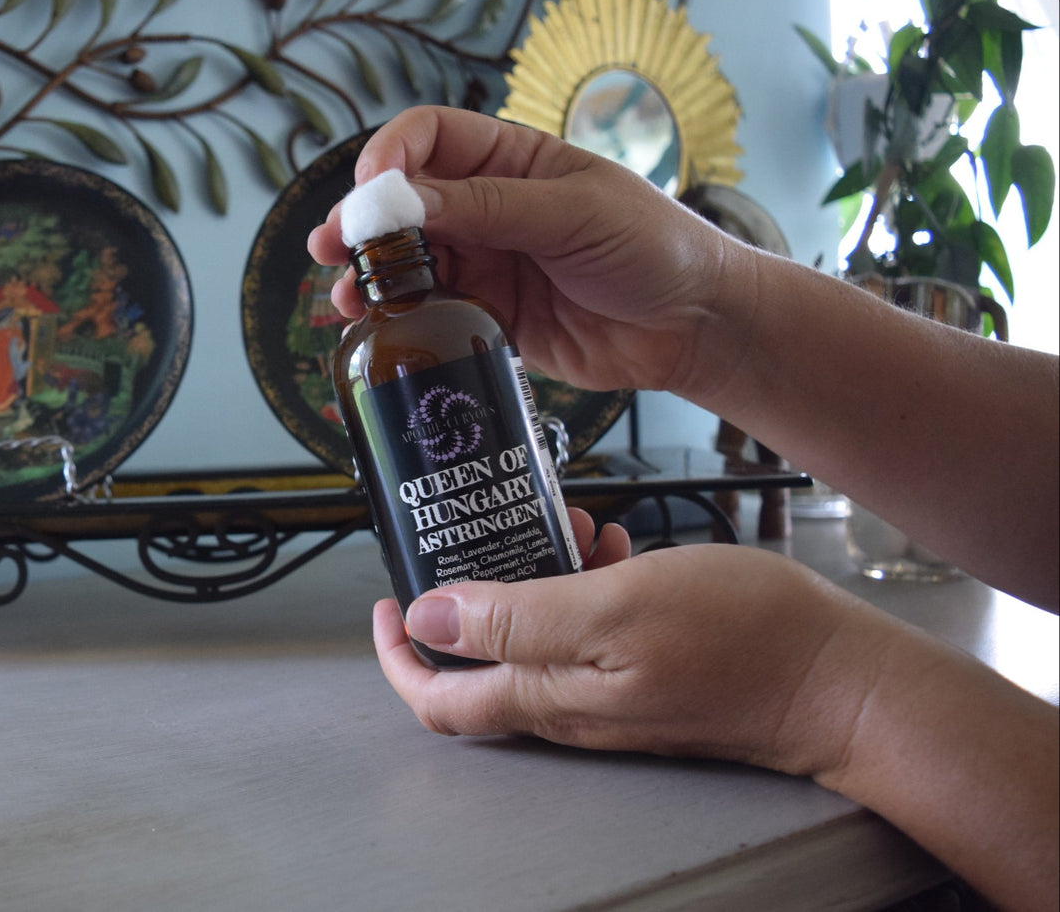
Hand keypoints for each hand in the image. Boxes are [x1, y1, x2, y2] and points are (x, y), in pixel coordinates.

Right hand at [307, 106, 753, 395]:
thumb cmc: (652, 248)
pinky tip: (376, 331)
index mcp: (513, 161)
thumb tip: (406, 201)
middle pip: (406, 206)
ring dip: (372, 279)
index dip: (391, 156)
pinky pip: (434, 316)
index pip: (432, 138)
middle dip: (363, 224)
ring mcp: (490, 265)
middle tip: (332, 248)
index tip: (370, 193)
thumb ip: (490, 208)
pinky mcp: (492, 319)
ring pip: (411, 265)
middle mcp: (492, 209)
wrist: (696, 326)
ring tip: (344, 300)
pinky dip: (402, 323)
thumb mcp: (574, 213)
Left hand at [375, 533, 906, 777]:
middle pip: (485, 662)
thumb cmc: (744, 640)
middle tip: (498, 535)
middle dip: (477, 592)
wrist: (844, 681)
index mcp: (552, 696)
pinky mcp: (651, 674)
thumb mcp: (610, 609)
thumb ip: (512, 619)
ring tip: (576, 525)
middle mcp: (574, 706)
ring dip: (538, 575)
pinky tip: (617, 546)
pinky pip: (592, 631)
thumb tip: (426, 622)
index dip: (398, 656)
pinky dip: (589, 582)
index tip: (387, 601)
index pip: (440, 701)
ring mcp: (614, 693)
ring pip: (540, 637)